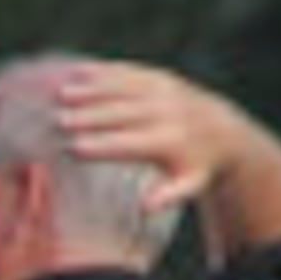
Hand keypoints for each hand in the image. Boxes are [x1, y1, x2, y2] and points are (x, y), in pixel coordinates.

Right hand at [54, 62, 232, 209]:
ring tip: (61, 94)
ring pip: (122, 89)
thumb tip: (146, 207)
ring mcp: (162, 91)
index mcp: (169, 141)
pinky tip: (76, 71)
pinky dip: (102, 72)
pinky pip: (128, 72)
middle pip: (121, 114)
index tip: (73, 148)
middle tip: (58, 121)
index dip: (102, 146)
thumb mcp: (189, 185)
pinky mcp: (158, 77)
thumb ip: (169, 196)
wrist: (222, 128)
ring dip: (90, 90)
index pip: (129, 144)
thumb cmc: (195, 165)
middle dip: (89, 116)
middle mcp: (166, 112)